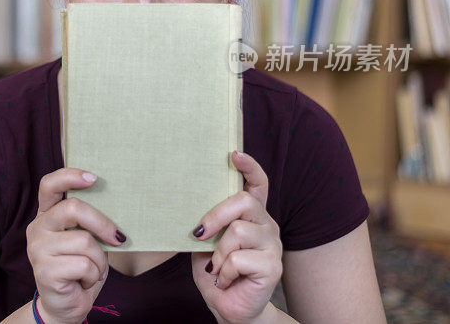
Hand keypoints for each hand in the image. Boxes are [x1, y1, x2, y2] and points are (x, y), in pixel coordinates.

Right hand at [26, 168, 125, 323]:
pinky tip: (84, 281)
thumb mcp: (85, 238)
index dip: (70, 176)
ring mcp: (38, 249)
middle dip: (102, 223)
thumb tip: (117, 203)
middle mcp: (37, 228)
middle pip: (73, 208)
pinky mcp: (45, 271)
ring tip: (92, 270)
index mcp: (46, 215)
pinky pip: (85, 264)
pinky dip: (94, 274)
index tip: (93, 178)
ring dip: (99, 259)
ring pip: (84, 241)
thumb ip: (89, 221)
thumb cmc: (80, 268)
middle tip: (118, 238)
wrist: (66, 306)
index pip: (49, 185)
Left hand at [191, 151, 282, 323]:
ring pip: (238, 232)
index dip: (249, 167)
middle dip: (215, 216)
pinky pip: (239, 258)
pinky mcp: (273, 266)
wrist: (230, 308)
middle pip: (243, 201)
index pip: (257, 184)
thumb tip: (188, 201)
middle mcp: (265, 224)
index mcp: (250, 216)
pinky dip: (224, 271)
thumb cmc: (216, 272)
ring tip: (217, 268)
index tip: (234, 154)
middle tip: (199, 235)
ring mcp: (272, 244)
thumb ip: (207, 222)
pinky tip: (226, 279)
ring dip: (218, 254)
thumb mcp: (206, 242)